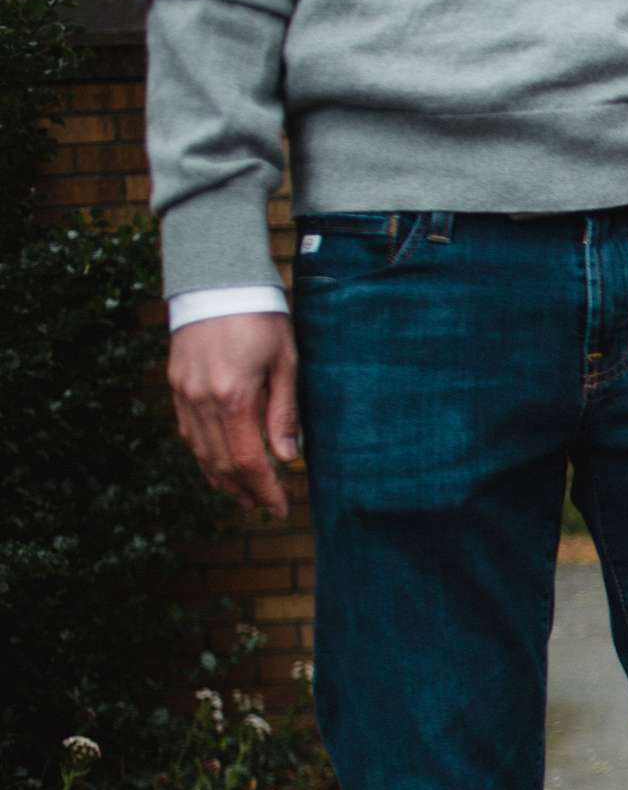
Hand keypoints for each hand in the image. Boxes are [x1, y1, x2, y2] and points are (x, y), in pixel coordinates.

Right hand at [167, 312, 298, 519]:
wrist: (216, 280)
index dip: (265, 489)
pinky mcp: (175, 385)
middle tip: (265, 508)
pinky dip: (204, 455)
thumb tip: (289, 458)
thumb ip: (285, 413)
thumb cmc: (261, 318)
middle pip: (222, 463)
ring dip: (222, 479)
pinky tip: (219, 465)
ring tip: (243, 496)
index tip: (280, 507)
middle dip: (245, 491)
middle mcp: (201, 401)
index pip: (249, 461)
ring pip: (200, 452)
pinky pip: (187, 432)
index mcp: (233, 397)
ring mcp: (183, 394)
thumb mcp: (286, 362)